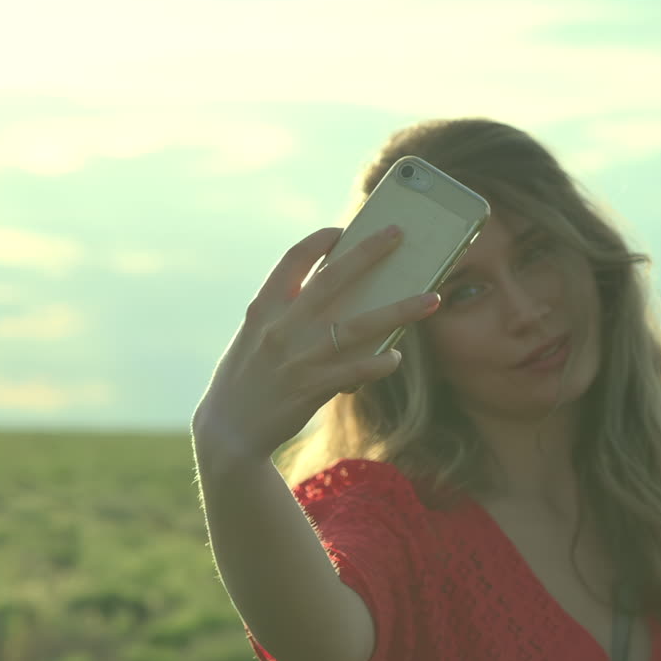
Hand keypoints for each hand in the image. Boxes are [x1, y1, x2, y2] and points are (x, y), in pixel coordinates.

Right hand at [191, 225, 441, 467]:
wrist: (228, 430)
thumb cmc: (245, 379)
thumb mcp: (253, 337)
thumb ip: (283, 316)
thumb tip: (331, 298)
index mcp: (264, 308)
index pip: (293, 259)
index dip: (320, 240)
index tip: (343, 230)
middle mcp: (281, 326)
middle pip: (333, 278)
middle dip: (369, 253)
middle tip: (398, 234)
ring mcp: (298, 356)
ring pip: (360, 325)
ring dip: (400, 310)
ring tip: (432, 299)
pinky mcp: (312, 387)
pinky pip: (358, 369)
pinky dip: (380, 362)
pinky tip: (394, 357)